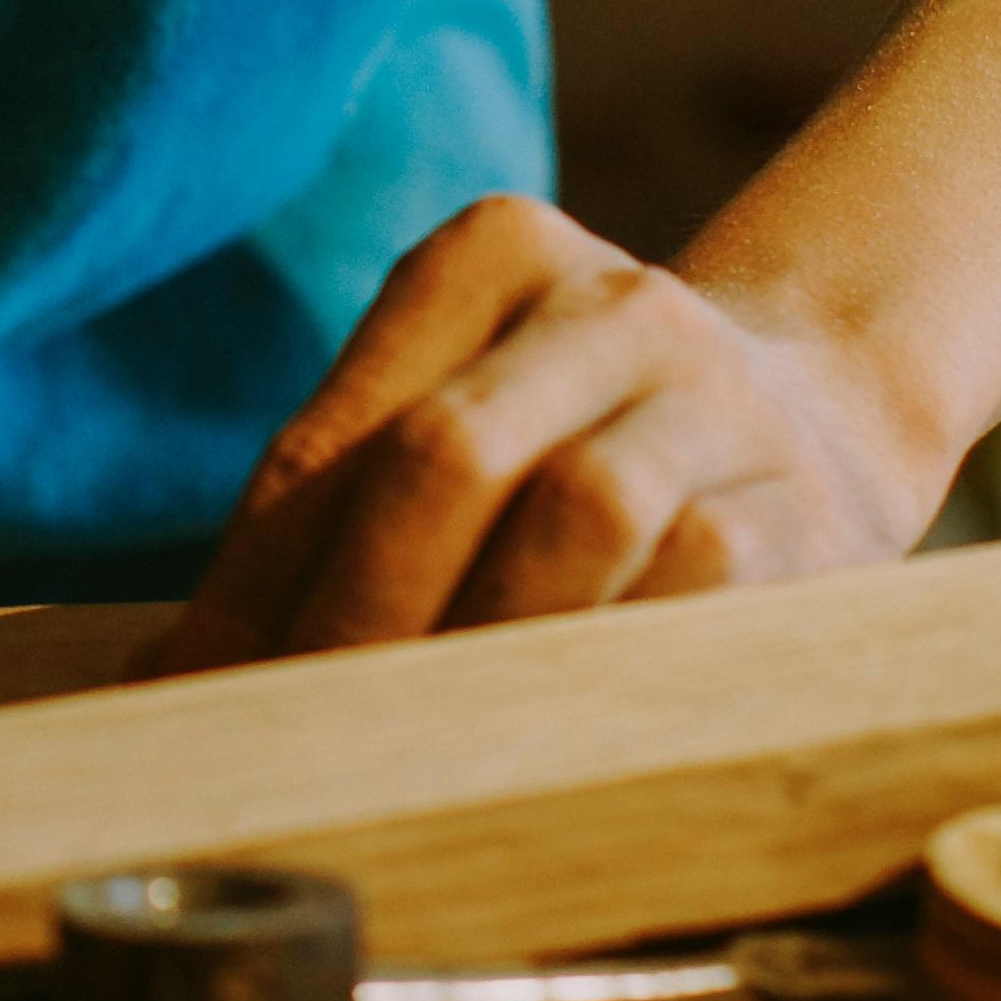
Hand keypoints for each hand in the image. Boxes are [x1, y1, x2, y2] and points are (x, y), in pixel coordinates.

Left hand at [135, 198, 946, 676]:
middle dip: (351, 615)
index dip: (249, 580)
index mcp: (488, 256)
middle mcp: (610, 298)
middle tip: (286, 736)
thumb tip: (172, 676)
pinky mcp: (805, 500)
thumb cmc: (576, 444)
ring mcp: (719, 391)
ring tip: (399, 745)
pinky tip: (538, 729)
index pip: (331, 438)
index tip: (189, 691)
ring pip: (574, 510)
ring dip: (477, 643)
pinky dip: (601, 658)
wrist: (828, 414)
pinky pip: (690, 580)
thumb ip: (337, 513)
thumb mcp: (464, 421)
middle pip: (441, 456)